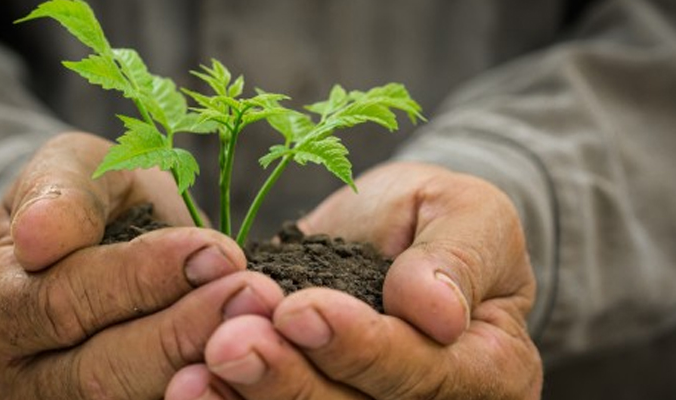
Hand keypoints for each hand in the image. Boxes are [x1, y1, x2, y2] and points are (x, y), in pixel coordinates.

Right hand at [0, 132, 284, 398]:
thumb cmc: (89, 203)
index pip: (62, 302)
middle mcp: (19, 375)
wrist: (105, 246)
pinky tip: (256, 366)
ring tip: (264, 326)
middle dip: (182, 332)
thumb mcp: (71, 171)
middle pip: (99, 374)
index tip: (215, 250)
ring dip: (205, 370)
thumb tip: (37, 238)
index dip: (140, 278)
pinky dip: (212, 394)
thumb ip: (59, 193)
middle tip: (254, 294)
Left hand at [166, 162, 541, 398]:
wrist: (399, 231)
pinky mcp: (323, 396)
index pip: (425, 375)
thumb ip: (458, 258)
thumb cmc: (441, 217)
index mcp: (489, 369)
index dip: (361, 348)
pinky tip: (187, 387)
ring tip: (194, 374)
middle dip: (289, 383)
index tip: (300, 309)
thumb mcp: (469, 214)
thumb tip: (435, 312)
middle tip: (228, 345)